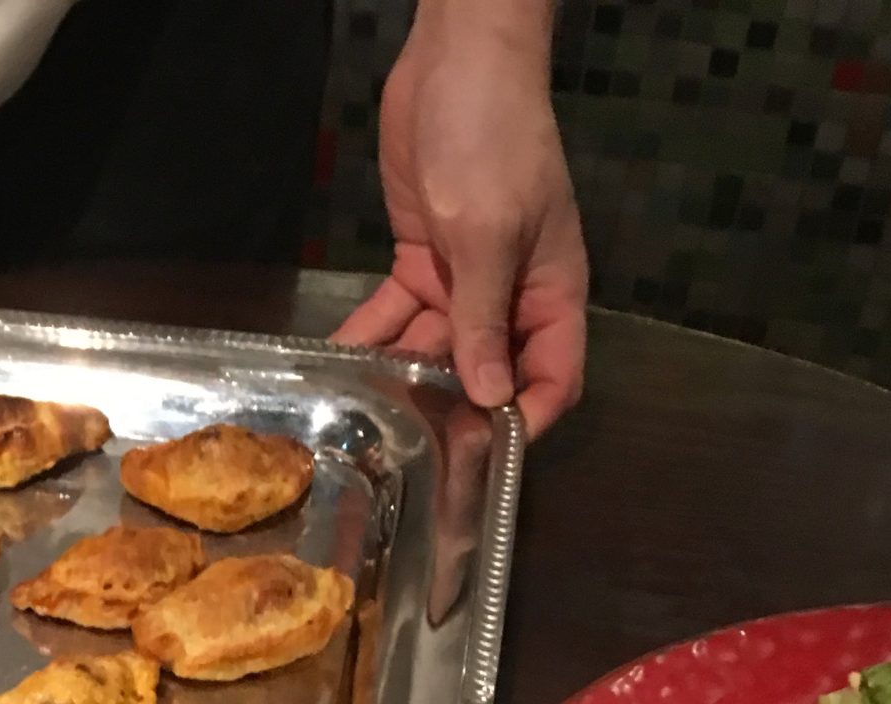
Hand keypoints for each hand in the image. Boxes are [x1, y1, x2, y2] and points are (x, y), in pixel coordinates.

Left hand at [333, 0, 586, 435]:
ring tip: (364, 417)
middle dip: (451, 411)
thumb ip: (484, 318)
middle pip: (485, 375)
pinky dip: (370, 339)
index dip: (524, 421)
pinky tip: (339, 365)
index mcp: (550, 292)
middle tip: (409, 455)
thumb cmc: (493, 137)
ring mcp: (464, 281)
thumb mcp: (489, 233)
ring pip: (434, 351)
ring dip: (401, 380)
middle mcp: (510, 297)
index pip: (551, 378)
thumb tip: (488, 395)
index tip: (484, 458)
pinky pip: (395, 317)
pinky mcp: (422, 263)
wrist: (457, 58)